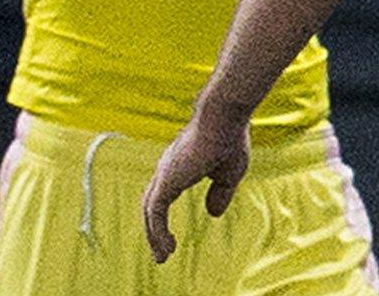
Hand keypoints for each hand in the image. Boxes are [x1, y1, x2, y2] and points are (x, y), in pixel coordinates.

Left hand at [141, 108, 250, 263]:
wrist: (224, 119)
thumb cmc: (229, 139)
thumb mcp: (229, 174)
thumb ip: (220, 193)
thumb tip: (212, 214)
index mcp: (179, 166)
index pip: (162, 195)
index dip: (163, 217)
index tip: (171, 240)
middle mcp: (167, 169)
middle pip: (150, 205)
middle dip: (153, 231)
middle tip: (162, 254)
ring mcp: (165, 174)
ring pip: (149, 211)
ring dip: (153, 236)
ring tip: (162, 258)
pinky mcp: (167, 180)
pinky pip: (155, 212)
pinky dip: (157, 232)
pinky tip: (167, 248)